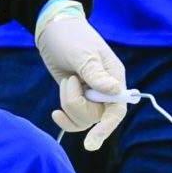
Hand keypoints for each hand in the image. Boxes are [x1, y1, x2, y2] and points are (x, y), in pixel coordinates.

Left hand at [36, 2, 128, 152]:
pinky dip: (64, 118)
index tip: (92, 142)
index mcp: (114, 78)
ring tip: (66, 80)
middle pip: (96, 117)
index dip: (107, 127)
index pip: (117, 109)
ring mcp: (90, 96)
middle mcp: (105, 90)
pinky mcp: (76, 98)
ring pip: (83, 119)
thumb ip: (96, 74)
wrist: (53, 30)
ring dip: (68, 103)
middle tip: (69, 81)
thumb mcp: (83, 54)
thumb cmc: (72, 37)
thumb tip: (116, 92)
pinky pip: (74, 119)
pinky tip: (55, 113)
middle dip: (77, 104)